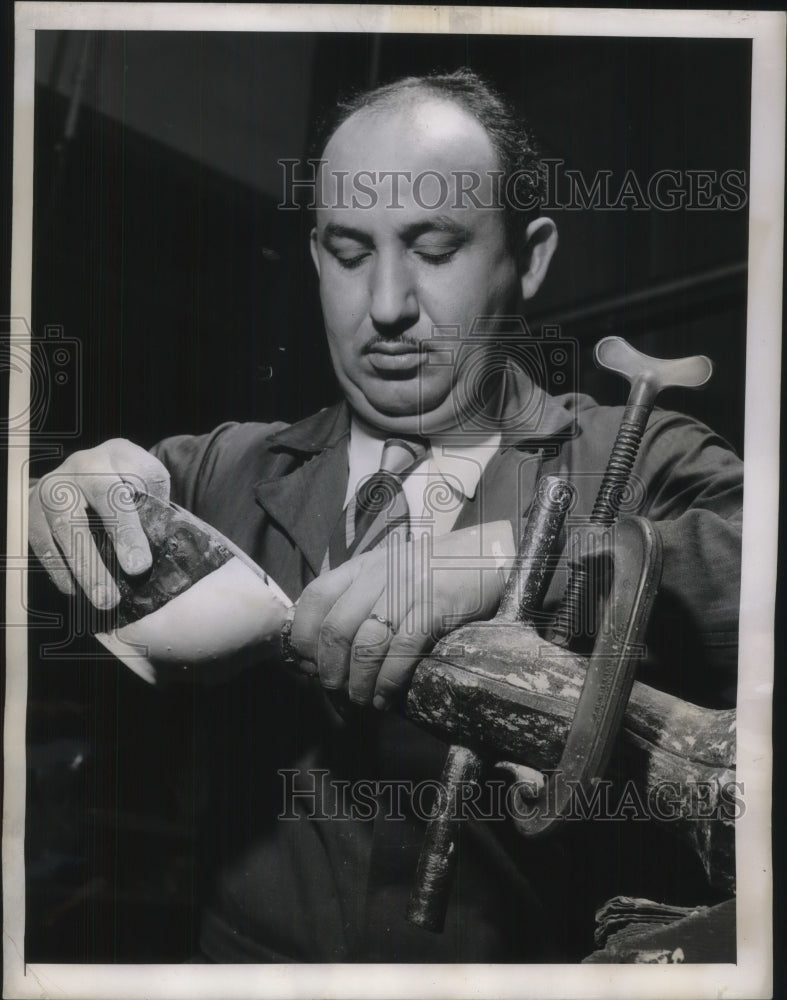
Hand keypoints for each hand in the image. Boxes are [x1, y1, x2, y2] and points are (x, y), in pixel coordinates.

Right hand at [28, 439, 169, 608]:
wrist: (97, 461)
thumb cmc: (130, 476)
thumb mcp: (148, 476)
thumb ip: (152, 500)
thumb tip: (155, 541)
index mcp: (103, 462)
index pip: (112, 499)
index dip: (125, 534)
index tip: (138, 567)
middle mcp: (68, 476)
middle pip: (73, 521)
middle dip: (91, 563)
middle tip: (109, 596)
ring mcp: (45, 494)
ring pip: (52, 536)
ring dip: (74, 572)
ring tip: (98, 600)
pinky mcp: (32, 512)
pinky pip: (39, 545)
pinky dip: (57, 569)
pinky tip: (75, 590)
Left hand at [290, 521, 515, 709]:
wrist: (489, 554)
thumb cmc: (436, 571)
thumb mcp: (390, 573)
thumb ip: (360, 598)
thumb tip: (328, 648)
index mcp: (363, 566)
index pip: (316, 597)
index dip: (304, 635)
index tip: (309, 663)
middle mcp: (380, 574)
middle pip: (336, 627)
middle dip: (330, 669)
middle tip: (336, 689)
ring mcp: (408, 589)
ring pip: (366, 643)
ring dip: (359, 682)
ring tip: (362, 700)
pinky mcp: (436, 606)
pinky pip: (402, 649)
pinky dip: (389, 680)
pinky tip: (386, 696)